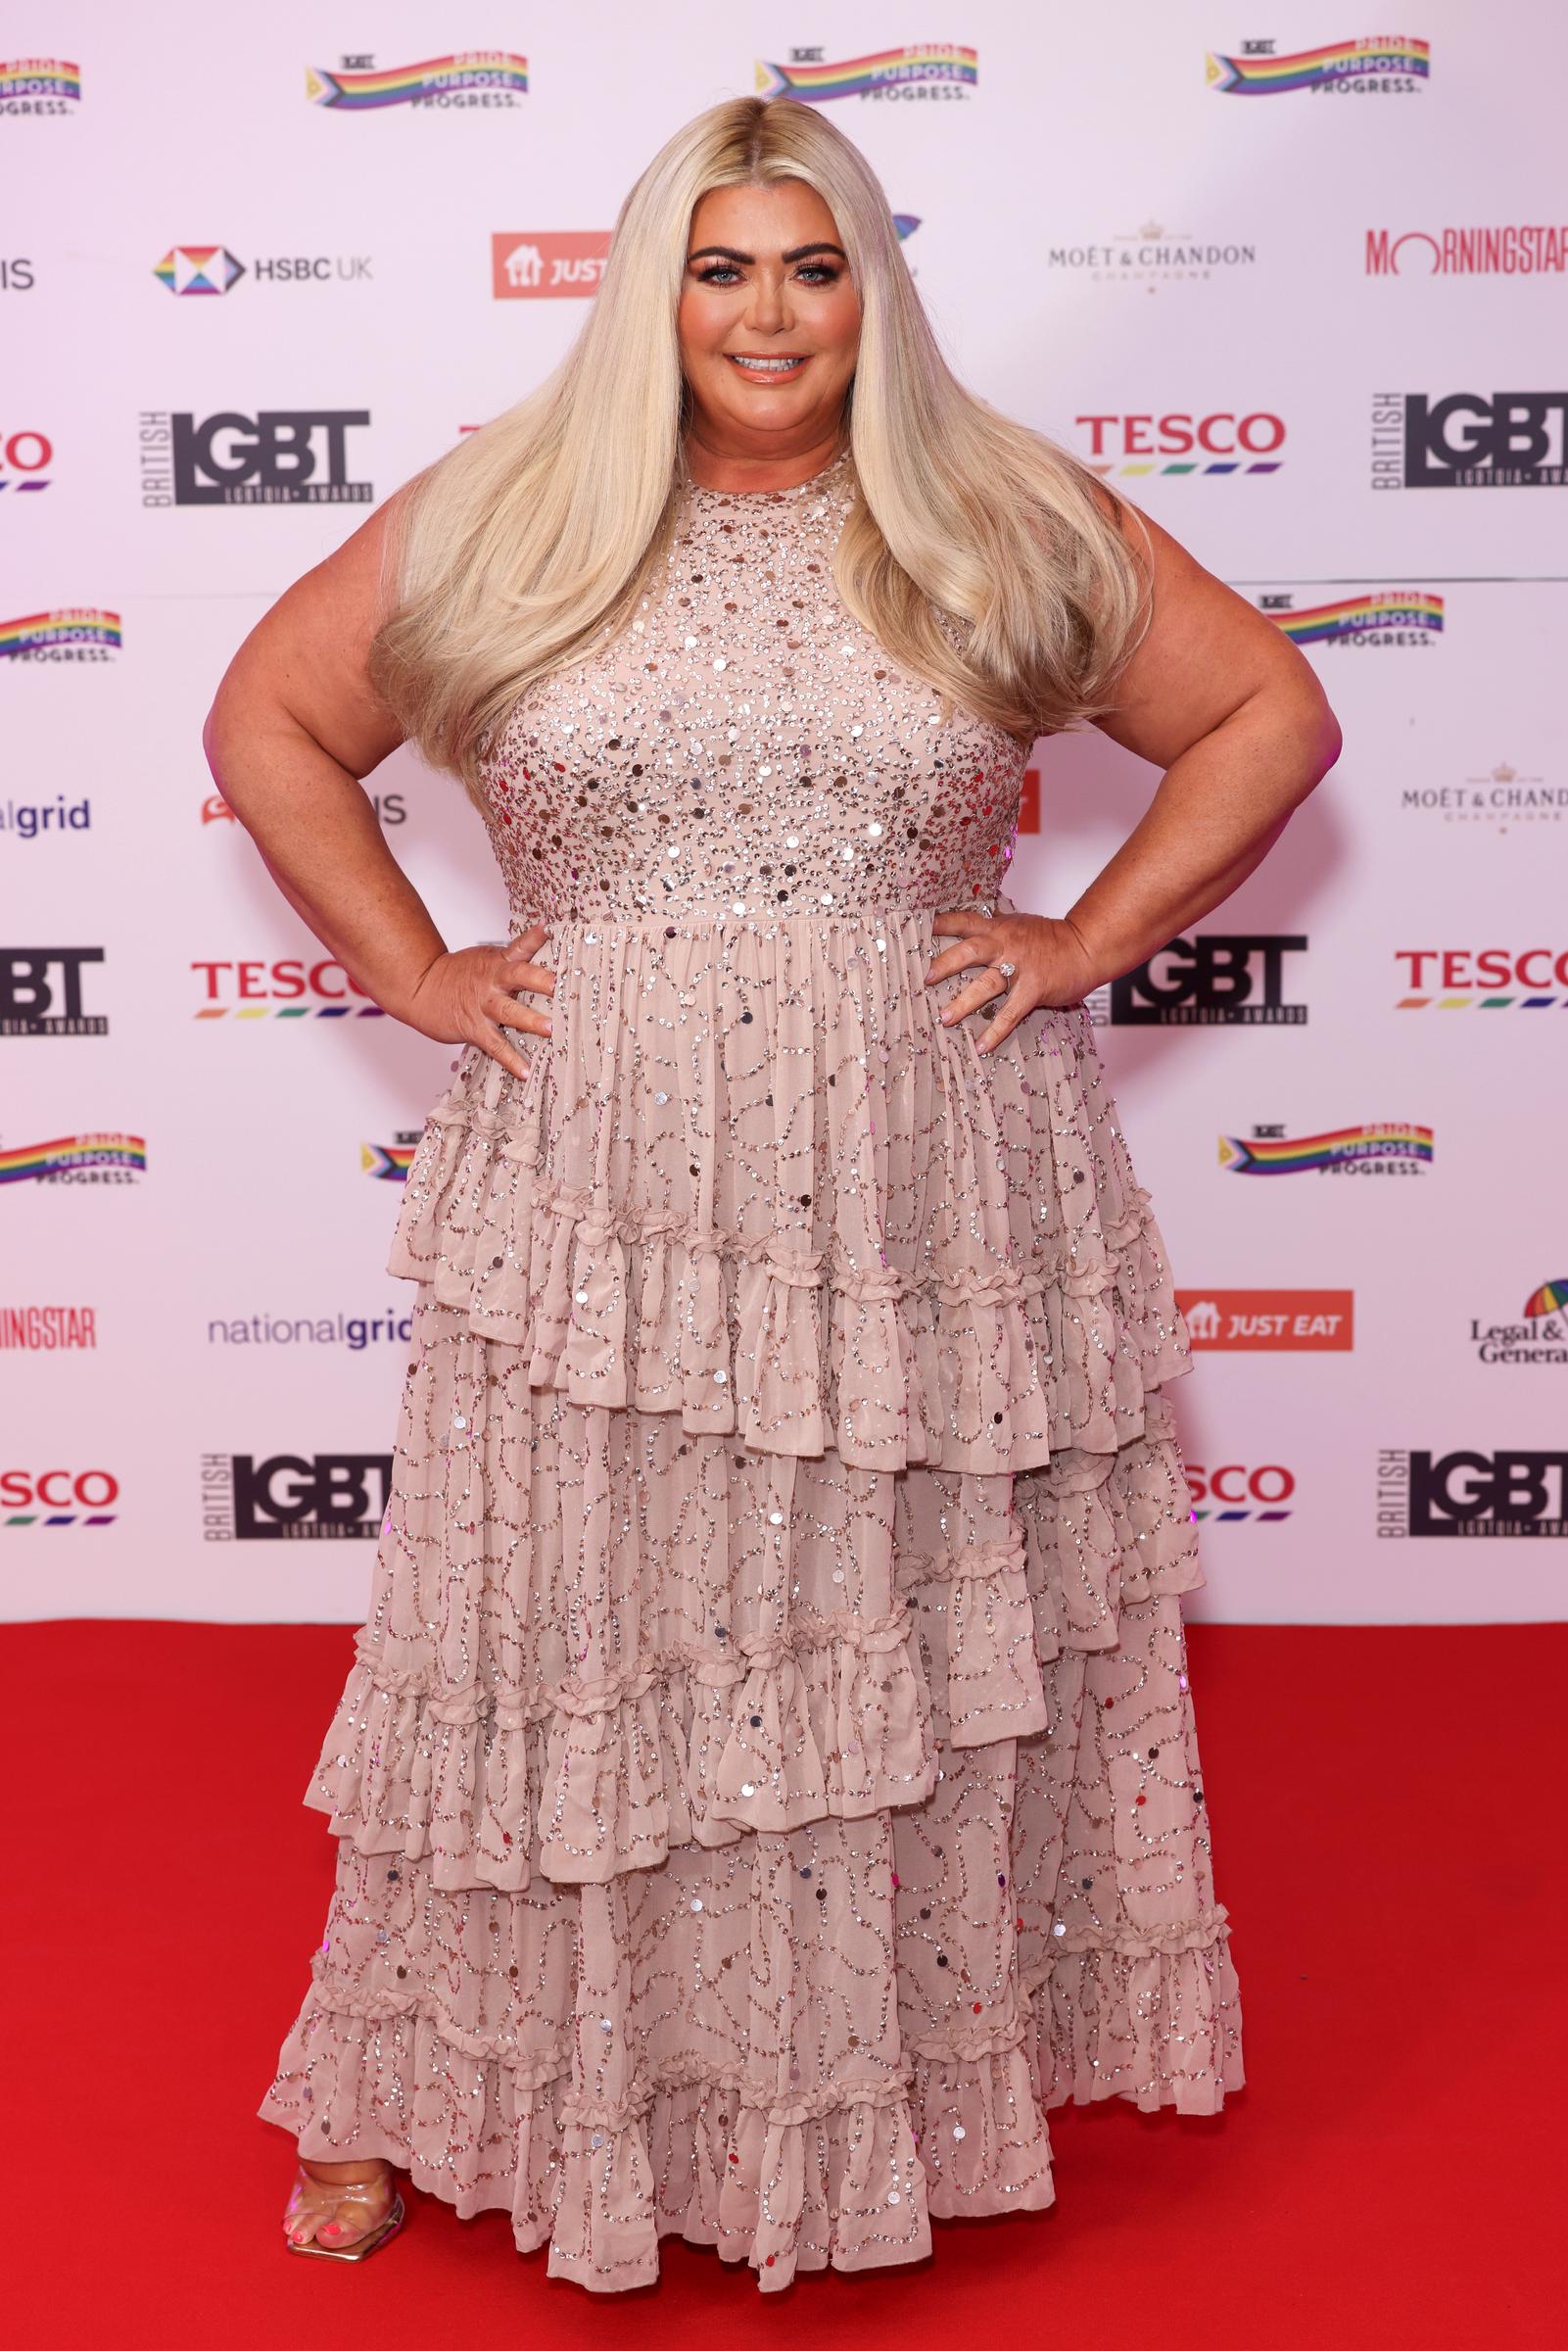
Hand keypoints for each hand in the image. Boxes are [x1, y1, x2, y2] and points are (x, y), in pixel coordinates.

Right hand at [401, 922, 554, 1084]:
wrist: (421, 988)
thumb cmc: (460, 974)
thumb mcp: (486, 958)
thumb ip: (514, 958)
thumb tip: (546, 948)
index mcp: (498, 961)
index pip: (520, 946)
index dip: (535, 936)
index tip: (549, 928)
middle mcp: (493, 981)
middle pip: (518, 976)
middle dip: (540, 980)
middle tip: (559, 985)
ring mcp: (483, 1005)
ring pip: (509, 1011)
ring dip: (530, 1020)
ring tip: (550, 1030)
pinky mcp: (474, 1028)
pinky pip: (495, 1045)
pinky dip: (511, 1060)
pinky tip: (526, 1072)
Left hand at [924, 905, 1098, 1051]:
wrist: (1086, 946)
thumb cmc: (1052, 939)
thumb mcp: (1019, 925)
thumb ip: (994, 929)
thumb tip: (966, 931)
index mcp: (999, 928)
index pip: (964, 921)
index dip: (940, 925)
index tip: (916, 931)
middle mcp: (1007, 944)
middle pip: (970, 950)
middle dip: (945, 964)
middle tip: (925, 979)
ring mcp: (1021, 966)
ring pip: (987, 984)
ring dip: (964, 1002)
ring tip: (945, 1019)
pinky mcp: (1035, 988)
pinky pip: (1011, 1012)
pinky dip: (995, 1031)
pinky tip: (981, 1046)